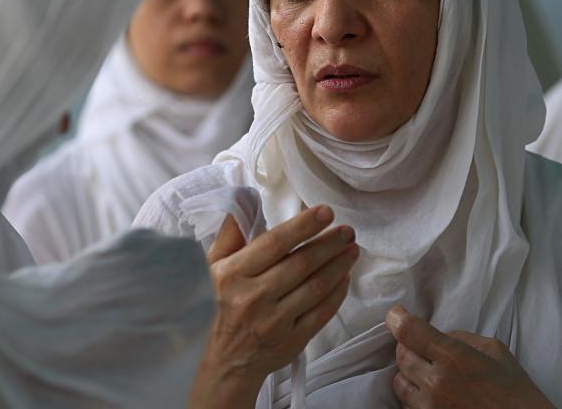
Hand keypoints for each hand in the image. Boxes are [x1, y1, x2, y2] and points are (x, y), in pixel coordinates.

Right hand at [188, 205, 358, 408]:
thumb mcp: (209, 268)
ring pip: (315, 287)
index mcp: (232, 275)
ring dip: (338, 265)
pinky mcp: (291, 341)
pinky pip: (321, 312)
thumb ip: (229, 234)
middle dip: (329, 244)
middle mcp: (253, 297)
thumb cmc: (214, 307)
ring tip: (351, 249)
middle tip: (347, 230)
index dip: (303, 226)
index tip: (325, 212)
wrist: (221, 363)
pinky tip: (344, 277)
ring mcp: (274, 322)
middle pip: (301, 264)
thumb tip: (243, 198)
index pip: (274, 243)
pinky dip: (337, 293)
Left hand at [385, 305, 554, 408]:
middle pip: (401, 355)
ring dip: (408, 373)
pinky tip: (431, 394)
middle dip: (407, 346)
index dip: (397, 318)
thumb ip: (462, 338)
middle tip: (420, 345)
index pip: (409, 331)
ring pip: (399, 383)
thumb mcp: (495, 351)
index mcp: (453, 357)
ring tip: (427, 372)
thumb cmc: (515, 391)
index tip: (395, 314)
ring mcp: (429, 408)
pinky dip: (413, 396)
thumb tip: (438, 335)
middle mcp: (435, 383)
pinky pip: (407, 406)